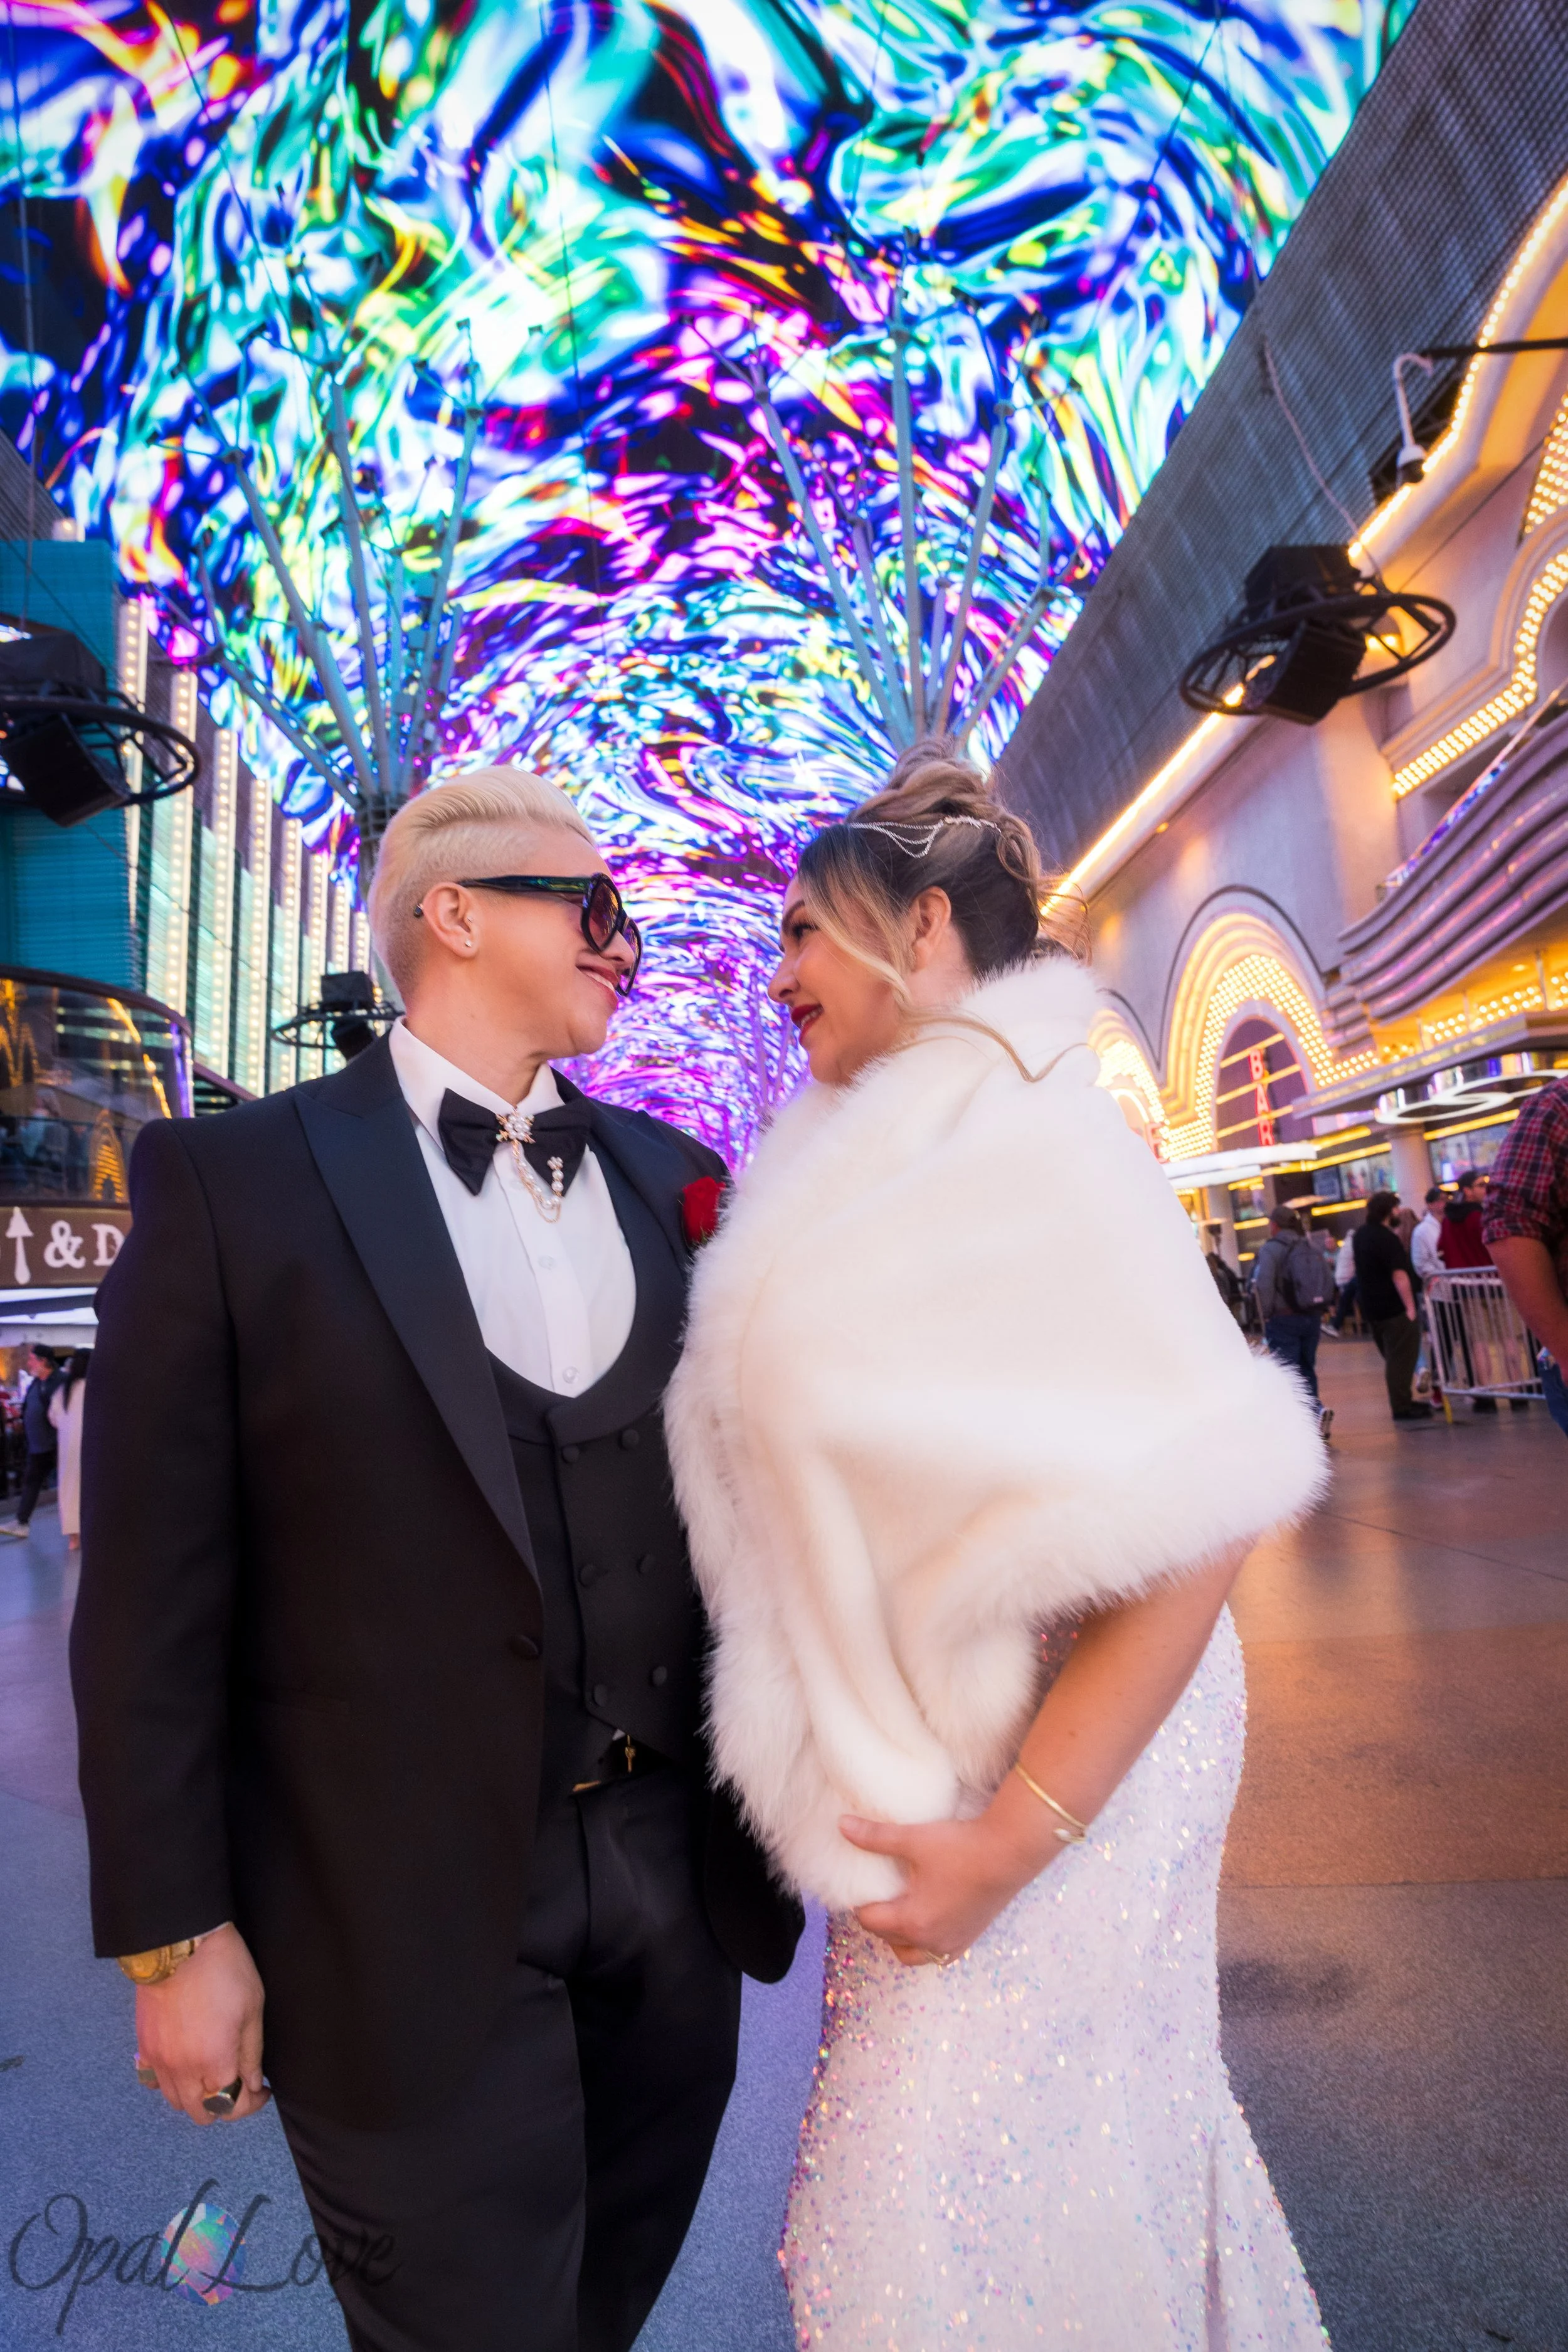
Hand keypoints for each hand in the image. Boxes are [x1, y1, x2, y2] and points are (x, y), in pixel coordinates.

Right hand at [134, 1924, 268, 2124]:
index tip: (262, 2090)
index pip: (231, 2107)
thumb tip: (252, 2084)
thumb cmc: (225, 1971)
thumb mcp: (252, 2009)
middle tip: (239, 2083)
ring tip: (213, 2074)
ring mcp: (159, 2061)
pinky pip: (153, 2082)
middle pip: (202, 2113)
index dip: (252, 2104)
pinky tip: (183, 2066)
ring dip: (197, 2097)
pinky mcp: (144, 2047)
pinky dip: (169, 2083)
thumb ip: (251, 2054)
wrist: (180, 1944)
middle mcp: (183, 2071)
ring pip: (177, 2103)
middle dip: (225, 2106)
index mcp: (215, 2062)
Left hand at [843, 1791, 1052, 1967]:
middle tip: (875, 1894)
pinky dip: (927, 1944)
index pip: (870, 1921)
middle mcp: (931, 1940)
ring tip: (898, 1911)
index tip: (858, 1886)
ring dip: (900, 1938)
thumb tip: (842, 1826)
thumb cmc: (961, 1847)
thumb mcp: (913, 1840)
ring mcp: (953, 1942)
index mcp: (913, 1921)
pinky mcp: (971, 1938)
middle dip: (877, 1920)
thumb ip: (875, 1837)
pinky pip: (939, 1954)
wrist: (1010, 1852)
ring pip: (913, 1953)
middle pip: (888, 1938)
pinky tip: (928, 1920)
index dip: (858, 1903)